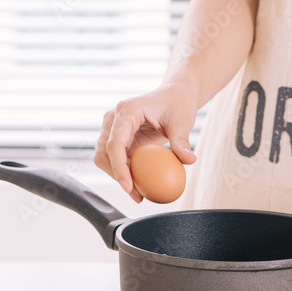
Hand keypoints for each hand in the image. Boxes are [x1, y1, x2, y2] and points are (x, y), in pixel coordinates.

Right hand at [94, 84, 197, 202]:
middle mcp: (115, 117)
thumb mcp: (182, 121)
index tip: (128, 187)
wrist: (174, 95)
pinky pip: (116, 158)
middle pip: (103, 152)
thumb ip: (182, 141)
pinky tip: (140, 185)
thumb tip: (188, 161)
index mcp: (127, 110)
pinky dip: (124, 172)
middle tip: (136, 195)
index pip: (114, 143)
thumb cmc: (177, 103)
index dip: (118, 167)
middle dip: (116, 176)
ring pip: (105, 157)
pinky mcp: (118, 137)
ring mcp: (113, 127)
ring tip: (139, 194)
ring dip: (118, 176)